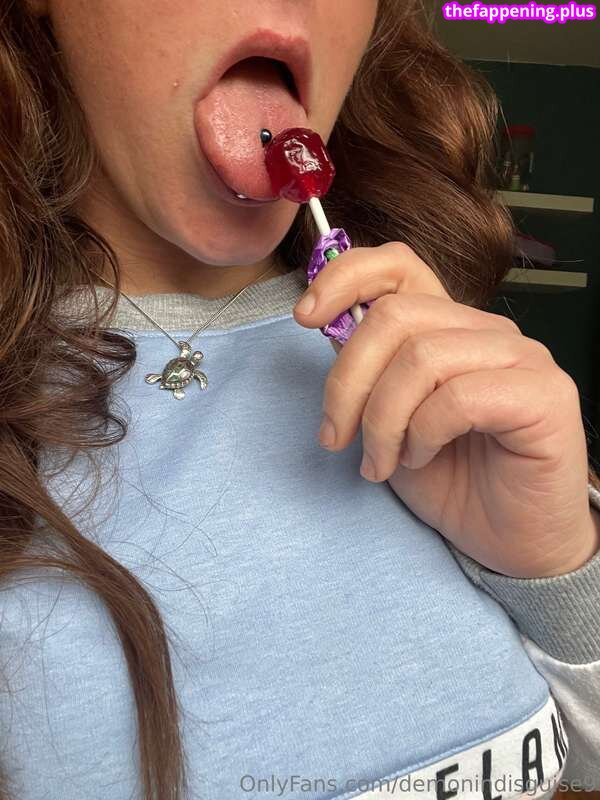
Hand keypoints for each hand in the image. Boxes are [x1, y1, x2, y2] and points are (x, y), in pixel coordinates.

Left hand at [293, 241, 599, 578]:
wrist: (510, 544)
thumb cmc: (451, 482)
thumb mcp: (387, 421)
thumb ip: (367, 371)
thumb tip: (324, 325)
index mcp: (449, 328)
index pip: (399, 266)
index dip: (346, 276)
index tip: (304, 315)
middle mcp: (488, 331)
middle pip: (394, 316)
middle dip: (347, 382)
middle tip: (335, 438)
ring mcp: (522, 358)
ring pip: (421, 357)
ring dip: (383, 420)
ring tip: (382, 462)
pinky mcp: (545, 395)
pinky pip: (458, 397)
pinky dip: (423, 434)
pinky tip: (422, 459)